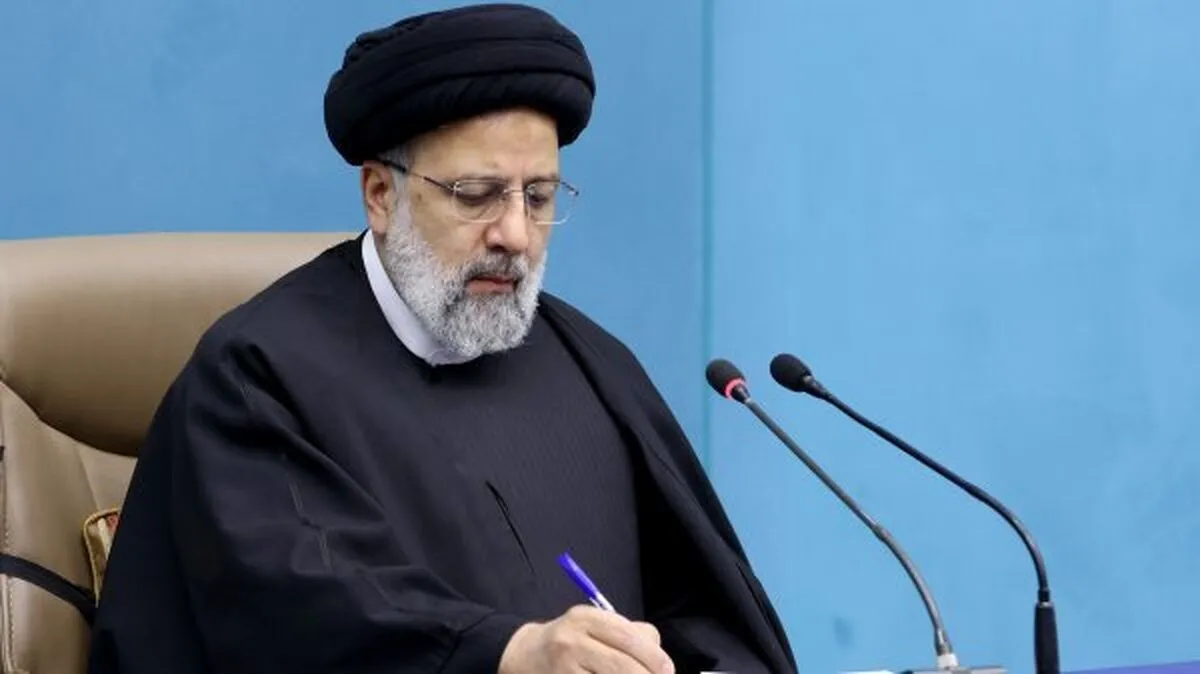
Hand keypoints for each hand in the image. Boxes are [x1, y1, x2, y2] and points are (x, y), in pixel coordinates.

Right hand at [499, 605, 674, 673]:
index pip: (629, 637)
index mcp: (586, 618)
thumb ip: (629, 635)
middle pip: (622, 665)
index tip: (668, 670)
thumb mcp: (595, 626)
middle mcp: (571, 641)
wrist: (524, 656)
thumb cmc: (571, 641)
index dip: (654, 657)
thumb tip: (661, 662)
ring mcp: (563, 668)